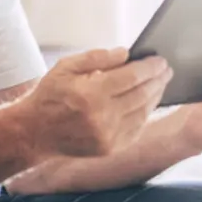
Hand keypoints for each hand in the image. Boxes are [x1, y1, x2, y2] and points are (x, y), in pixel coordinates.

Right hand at [14, 47, 172, 158]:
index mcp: (91, 93)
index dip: (150, 67)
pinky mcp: (110, 148)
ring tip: (160, 84)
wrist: (35, 132)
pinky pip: (136, 129)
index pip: (132, 77)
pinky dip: (145, 114)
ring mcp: (108, 135)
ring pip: (143, 112)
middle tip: (166, 69)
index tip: (161, 60)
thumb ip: (96, 57)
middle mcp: (102, 116)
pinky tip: (148, 103)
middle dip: (158, 80)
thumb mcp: (66, 66)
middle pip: (142, 94)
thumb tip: (125, 53)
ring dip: (155, 96)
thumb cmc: (50, 95)